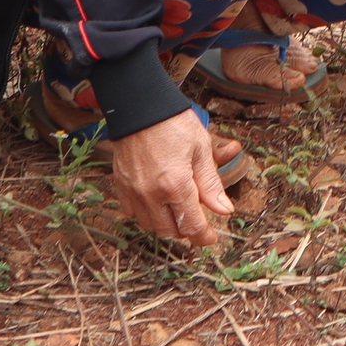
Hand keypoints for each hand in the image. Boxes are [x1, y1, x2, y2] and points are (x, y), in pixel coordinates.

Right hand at [105, 109, 240, 247]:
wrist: (141, 106)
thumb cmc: (174, 123)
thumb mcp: (201, 150)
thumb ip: (211, 184)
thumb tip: (224, 210)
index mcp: (176, 185)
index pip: (191, 226)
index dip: (203, 236)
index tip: (210, 238)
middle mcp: (151, 194)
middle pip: (170, 231)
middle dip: (185, 230)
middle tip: (196, 219)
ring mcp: (133, 191)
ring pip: (150, 225)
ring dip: (166, 223)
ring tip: (178, 208)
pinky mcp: (120, 185)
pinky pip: (132, 212)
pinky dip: (146, 213)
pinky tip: (157, 200)